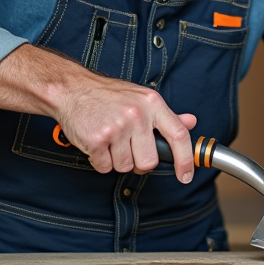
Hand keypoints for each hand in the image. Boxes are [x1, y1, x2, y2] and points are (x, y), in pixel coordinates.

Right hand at [54, 72, 197, 183]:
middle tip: (126, 147)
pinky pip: (105, 167)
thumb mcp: (142, 98)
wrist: (72, 88)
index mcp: (153, 103)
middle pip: (149, 161)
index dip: (185, 160)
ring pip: (126, 167)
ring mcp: (117, 127)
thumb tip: (191, 122)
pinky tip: (96, 143)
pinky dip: (99, 161)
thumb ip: (166, 115)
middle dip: (138, 162)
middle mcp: (137, 115)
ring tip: (109, 139)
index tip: (186, 176)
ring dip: (116, 160)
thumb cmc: (108, 96)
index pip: (179, 135)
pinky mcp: (96, 139)